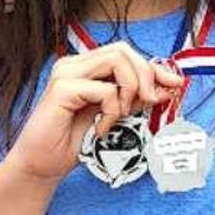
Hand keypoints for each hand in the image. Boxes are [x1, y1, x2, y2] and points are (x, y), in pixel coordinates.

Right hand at [0, 42, 183, 189]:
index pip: (124, 53)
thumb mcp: (112, 116)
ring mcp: (65, 74)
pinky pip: (105, 90)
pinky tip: (101, 129)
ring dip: (130, 89)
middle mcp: (73, 65)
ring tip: (120, 115)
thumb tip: (166, 86)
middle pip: (122, 50)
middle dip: (146, 75)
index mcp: (83, 68)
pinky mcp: (62, 90)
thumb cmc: (71, 142)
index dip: (153, 67)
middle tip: (150, 103)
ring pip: (116, 60)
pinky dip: (111, 111)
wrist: (41, 165)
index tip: (174, 85)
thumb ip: (133, 98)